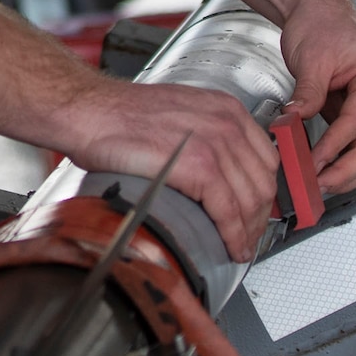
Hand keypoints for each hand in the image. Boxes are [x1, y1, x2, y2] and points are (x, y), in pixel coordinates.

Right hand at [60, 78, 280, 262]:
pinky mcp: (199, 166)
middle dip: (258, 217)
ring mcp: (215, 143)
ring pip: (250, 199)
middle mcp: (226, 122)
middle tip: (249, 237)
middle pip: (262, 181)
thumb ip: (204, 136)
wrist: (89, 113)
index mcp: (224, 108)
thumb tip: (216, 172)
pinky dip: (233, 235)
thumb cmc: (118, 117)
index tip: (255, 211)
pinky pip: (228, 210)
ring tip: (239, 248)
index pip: (265, 158)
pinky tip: (230, 246)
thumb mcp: (178, 114)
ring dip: (248, 231)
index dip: (262, 192)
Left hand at [279, 0, 355, 194]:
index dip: (334, 148)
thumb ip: (306, 94)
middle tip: (315, 186)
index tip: (312, 165)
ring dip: (347, 175)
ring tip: (317, 186)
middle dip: (345, 173)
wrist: (320, 11)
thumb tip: (293, 123)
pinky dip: (344, 163)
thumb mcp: (310, 59)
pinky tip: (321, 171)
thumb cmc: (321, 25)